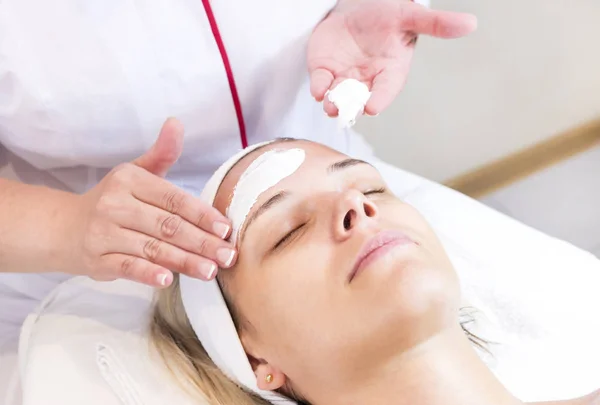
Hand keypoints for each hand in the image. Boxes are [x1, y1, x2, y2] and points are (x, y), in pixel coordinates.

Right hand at [65, 118, 235, 286]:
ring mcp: (104, 233)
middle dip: (201, 242)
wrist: (64, 227)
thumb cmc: (113, 200)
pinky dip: (147, 273)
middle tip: (228, 256)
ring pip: (151, 248)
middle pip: (167, 226)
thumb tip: (176, 123)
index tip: (225, 229)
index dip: (202, 215)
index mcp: (130, 181)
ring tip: (210, 270)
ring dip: (184, 261)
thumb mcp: (135, 173)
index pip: (173, 199)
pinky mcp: (97, 259)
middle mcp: (115, 205)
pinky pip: (126, 267)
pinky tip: (167, 279)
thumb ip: (161, 153)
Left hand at [308, 0, 476, 115]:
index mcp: (390, 71)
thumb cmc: (387, 15)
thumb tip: (471, 23)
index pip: (386, 88)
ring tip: (329, 105)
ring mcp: (344, 76)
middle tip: (342, 110)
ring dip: (333, 101)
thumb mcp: (410, 16)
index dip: (380, 98)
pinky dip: (319, 87)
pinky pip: (321, 82)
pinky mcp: (325, 70)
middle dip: (351, 104)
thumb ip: (435, 23)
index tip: (372, 107)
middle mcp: (367, 79)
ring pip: (338, 94)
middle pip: (359, 96)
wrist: (358, 7)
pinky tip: (317, 90)